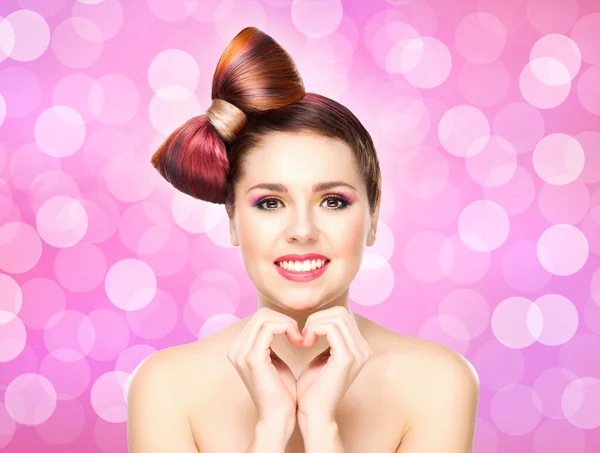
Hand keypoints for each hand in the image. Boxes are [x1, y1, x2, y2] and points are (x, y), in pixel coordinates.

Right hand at [227, 307, 303, 425]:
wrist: (278, 418)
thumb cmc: (281, 392)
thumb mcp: (273, 360)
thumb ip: (269, 342)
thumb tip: (277, 323)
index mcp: (239, 348)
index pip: (259, 318)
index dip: (280, 321)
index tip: (296, 335)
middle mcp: (236, 348)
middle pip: (261, 314)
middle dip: (284, 320)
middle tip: (299, 336)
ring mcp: (241, 353)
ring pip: (264, 317)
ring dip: (287, 323)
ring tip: (300, 339)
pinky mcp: (252, 358)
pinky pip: (269, 328)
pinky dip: (287, 328)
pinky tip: (299, 341)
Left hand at [295, 306, 371, 421]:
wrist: (313, 413)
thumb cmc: (313, 388)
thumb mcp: (323, 356)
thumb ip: (328, 338)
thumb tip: (324, 318)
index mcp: (359, 348)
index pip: (342, 315)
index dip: (321, 318)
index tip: (307, 334)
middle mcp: (363, 349)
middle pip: (341, 312)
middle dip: (318, 318)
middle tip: (304, 336)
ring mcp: (358, 353)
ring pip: (336, 316)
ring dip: (314, 323)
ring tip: (304, 340)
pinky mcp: (347, 358)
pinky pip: (331, 327)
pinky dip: (314, 329)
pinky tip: (305, 342)